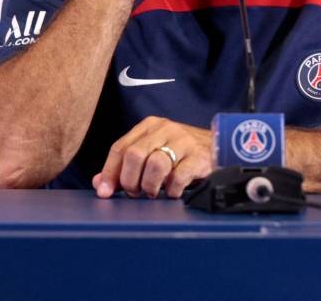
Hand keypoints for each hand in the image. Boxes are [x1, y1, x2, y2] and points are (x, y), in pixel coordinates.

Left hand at [92, 116, 212, 199]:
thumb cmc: (181, 154)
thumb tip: (99, 183)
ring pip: (155, 164)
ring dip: (150, 186)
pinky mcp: (199, 157)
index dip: (110, 172)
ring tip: (153, 193)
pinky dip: (172, 190)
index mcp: (150, 126)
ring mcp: (184, 141)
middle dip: (130, 180)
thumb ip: (126, 166)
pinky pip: (178, 176)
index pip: (120, 147)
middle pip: (135, 155)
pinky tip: (173, 193)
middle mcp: (165, 129)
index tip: (105, 192)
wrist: (220, 147)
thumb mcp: (153, 153)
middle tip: (135, 193)